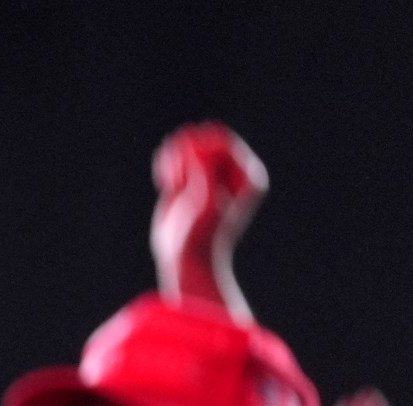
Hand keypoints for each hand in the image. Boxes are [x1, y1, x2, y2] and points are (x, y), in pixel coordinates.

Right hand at [151, 122, 265, 315]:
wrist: (187, 257)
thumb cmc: (202, 232)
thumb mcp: (206, 199)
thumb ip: (203, 167)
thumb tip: (194, 141)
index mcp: (247, 174)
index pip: (223, 141)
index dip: (201, 150)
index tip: (188, 170)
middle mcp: (230, 171)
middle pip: (205, 140)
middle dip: (186, 153)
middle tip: (178, 177)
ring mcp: (208, 174)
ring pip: (187, 145)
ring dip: (174, 159)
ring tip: (172, 183)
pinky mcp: (187, 179)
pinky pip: (174, 156)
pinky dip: (166, 164)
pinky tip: (165, 184)